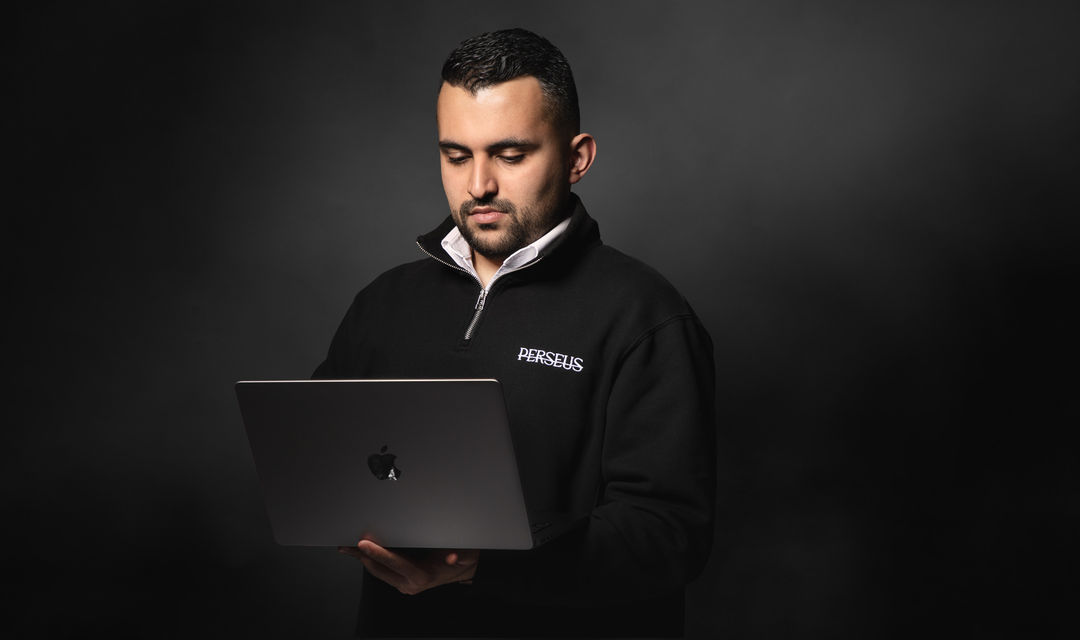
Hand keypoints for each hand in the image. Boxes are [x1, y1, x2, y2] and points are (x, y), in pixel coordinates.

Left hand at [338, 539, 478, 594]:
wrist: (463, 571)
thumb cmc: (462, 559)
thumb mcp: (465, 554)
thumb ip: (460, 556)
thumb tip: (452, 557)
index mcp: (423, 576)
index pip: (395, 562)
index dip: (378, 553)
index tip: (364, 544)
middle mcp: (411, 583)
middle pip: (380, 570)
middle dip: (362, 557)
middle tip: (347, 545)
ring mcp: (405, 584)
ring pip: (378, 572)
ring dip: (363, 560)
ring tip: (349, 549)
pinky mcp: (401, 581)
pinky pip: (382, 572)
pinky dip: (372, 561)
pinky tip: (364, 553)